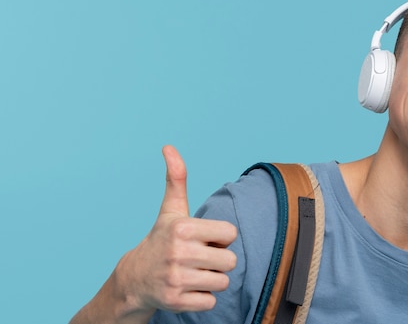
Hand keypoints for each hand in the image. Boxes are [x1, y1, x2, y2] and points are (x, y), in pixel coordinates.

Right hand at [117, 145, 237, 313]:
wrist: (135, 279)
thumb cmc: (161, 240)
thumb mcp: (171, 210)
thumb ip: (177, 179)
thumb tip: (169, 146)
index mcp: (183, 228)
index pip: (231, 234)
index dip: (220, 238)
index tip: (203, 239)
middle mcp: (178, 253)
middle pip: (230, 261)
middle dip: (218, 261)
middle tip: (198, 258)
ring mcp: (176, 279)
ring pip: (223, 282)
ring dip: (211, 279)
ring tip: (193, 273)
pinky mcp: (176, 302)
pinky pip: (211, 302)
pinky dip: (202, 298)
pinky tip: (187, 288)